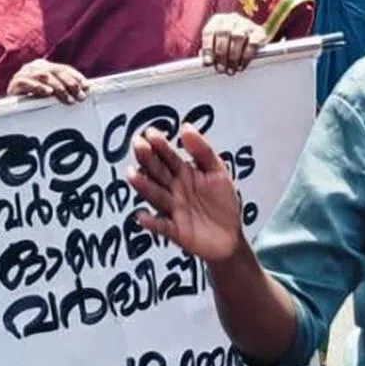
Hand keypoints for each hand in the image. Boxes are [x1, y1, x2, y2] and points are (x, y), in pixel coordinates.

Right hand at [7, 59, 88, 103]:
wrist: (8, 108)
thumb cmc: (33, 102)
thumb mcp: (50, 94)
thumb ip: (65, 89)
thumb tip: (86, 88)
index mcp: (43, 66)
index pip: (63, 68)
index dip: (76, 77)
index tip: (87, 87)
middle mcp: (34, 67)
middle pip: (55, 71)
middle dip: (70, 84)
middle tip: (80, 97)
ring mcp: (24, 73)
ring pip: (44, 76)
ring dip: (58, 88)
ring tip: (68, 99)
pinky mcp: (14, 83)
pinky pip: (27, 83)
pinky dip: (38, 87)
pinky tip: (47, 93)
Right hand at [129, 125, 243, 261]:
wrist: (231, 238)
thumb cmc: (223, 204)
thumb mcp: (218, 172)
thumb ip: (202, 150)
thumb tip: (186, 127)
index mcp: (183, 173)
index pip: (168, 155)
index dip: (159, 145)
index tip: (151, 134)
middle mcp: (174, 189)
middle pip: (157, 172)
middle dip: (147, 159)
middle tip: (138, 145)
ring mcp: (173, 209)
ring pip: (155, 195)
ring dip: (143, 186)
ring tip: (133, 174)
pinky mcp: (175, 230)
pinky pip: (161, 226)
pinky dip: (152, 222)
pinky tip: (143, 216)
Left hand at [201, 12, 266, 74]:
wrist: (253, 37)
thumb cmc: (230, 42)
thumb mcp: (217, 43)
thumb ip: (210, 51)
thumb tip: (206, 62)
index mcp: (218, 20)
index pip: (209, 31)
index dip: (207, 47)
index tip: (208, 62)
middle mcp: (231, 18)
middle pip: (224, 33)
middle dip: (221, 54)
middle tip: (221, 69)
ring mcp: (246, 23)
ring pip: (237, 37)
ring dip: (233, 57)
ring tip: (230, 70)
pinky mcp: (259, 32)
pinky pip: (252, 44)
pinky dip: (245, 57)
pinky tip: (240, 66)